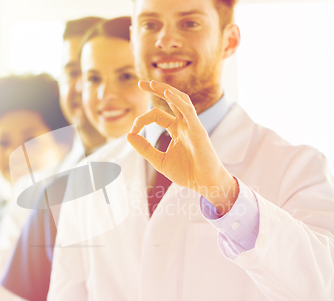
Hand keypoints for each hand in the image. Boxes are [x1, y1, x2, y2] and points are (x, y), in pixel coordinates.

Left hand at [127, 80, 238, 214]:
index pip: (157, 115)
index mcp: (177, 129)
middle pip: (171, 100)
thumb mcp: (159, 161)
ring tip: (152, 83)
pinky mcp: (198, 131)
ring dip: (167, 90)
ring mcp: (193, 126)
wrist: (205, 184)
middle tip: (141, 83)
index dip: (142, 119)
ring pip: (181, 100)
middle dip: (156, 89)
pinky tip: (167, 93)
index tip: (132, 131)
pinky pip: (188, 111)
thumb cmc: (187, 173)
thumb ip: (144, 148)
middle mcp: (185, 124)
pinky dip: (178, 100)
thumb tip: (128, 135)